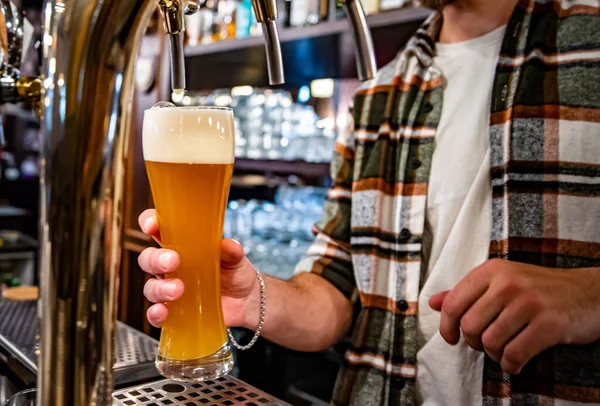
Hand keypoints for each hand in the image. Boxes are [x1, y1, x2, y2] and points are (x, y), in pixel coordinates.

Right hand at [137, 209, 259, 328]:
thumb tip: (228, 244)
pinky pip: (155, 314)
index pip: (159, 230)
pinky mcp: (174, 313)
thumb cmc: (235, 274)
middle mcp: (172, 268)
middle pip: (148, 259)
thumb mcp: (237, 260)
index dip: (150, 223)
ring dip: (160, 288)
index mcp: (183, 247)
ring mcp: (170, 290)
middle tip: (172, 261)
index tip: (151, 225)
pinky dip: (155, 313)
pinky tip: (163, 311)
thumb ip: (232, 251)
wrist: (247, 304)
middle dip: (155, 259)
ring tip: (178, 290)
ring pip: (151, 287)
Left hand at [429, 259, 599, 373]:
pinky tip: (515, 361)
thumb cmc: (538, 289)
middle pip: (470, 326)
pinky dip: (510, 365)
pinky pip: (514, 354)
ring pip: (490, 342)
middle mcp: (508, 283)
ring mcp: (529, 302)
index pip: (453, 302)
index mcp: (492, 270)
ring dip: (494, 354)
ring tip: (504, 350)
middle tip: (485, 343)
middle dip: (473, 343)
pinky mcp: (549, 324)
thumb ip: (465, 292)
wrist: (589, 293)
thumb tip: (432, 302)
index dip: (446, 325)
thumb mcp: (500, 281)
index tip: (451, 338)